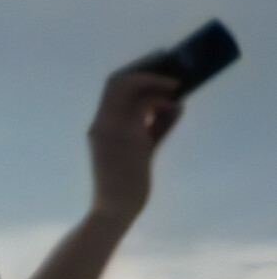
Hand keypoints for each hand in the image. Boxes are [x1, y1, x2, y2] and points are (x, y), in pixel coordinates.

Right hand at [87, 68, 183, 221]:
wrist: (115, 209)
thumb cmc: (126, 186)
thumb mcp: (142, 151)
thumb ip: (156, 127)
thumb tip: (178, 104)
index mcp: (100, 127)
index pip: (111, 89)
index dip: (132, 75)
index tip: (153, 69)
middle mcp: (102, 123)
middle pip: (117, 80)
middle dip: (144, 70)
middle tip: (168, 71)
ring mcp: (112, 128)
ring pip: (130, 85)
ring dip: (155, 81)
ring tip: (175, 87)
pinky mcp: (128, 136)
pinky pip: (145, 104)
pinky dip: (162, 100)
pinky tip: (175, 106)